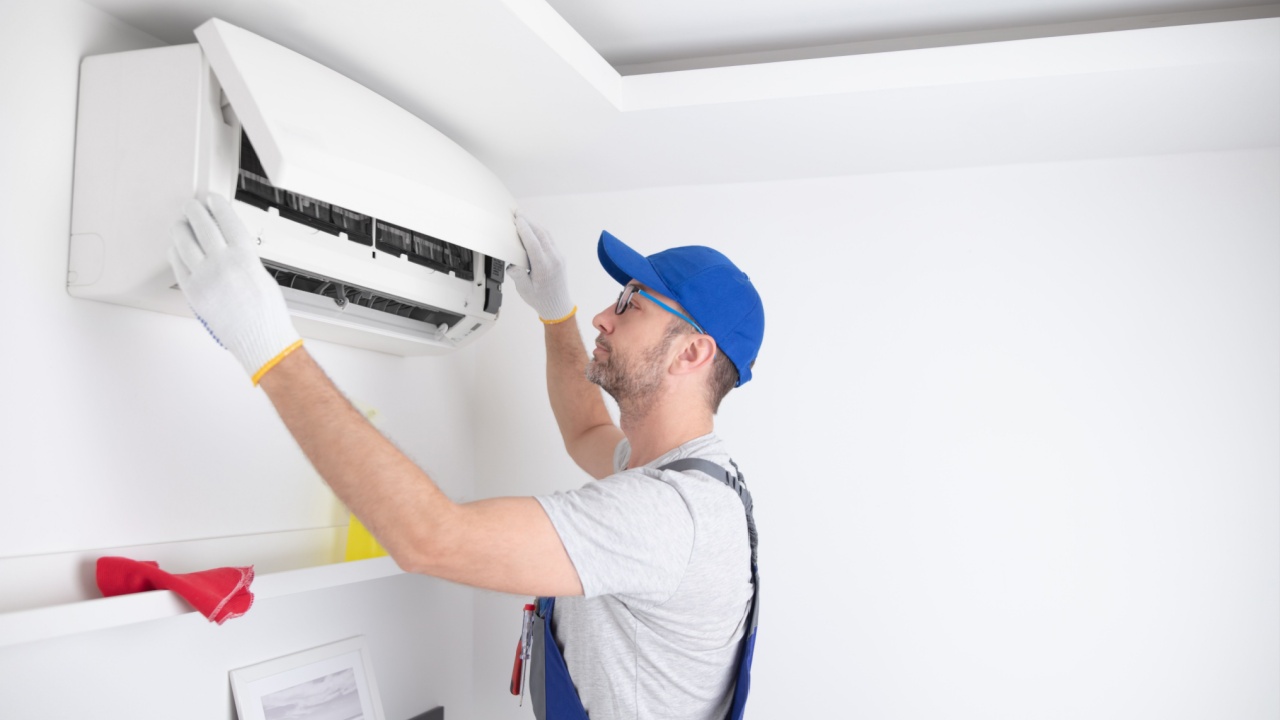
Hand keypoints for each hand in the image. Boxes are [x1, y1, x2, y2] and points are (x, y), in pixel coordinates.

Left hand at [169, 195, 302, 383]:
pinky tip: (176, 247)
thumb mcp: (261, 274)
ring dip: (181, 228)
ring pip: (183, 241)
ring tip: (181, 223)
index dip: (217, 206)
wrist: (259, 339)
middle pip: (202, 225)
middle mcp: (222, 264)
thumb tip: (226, 242)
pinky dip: (175, 252)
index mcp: (245, 257)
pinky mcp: (192, 291)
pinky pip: (177, 264)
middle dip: (195, 211)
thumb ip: (242, 256)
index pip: (226, 220)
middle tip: (192, 205)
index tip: (212, 199)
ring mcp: (204, 277)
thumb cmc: (266, 312)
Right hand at [507, 215, 576, 323]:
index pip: (533, 243)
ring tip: (524, 217)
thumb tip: (512, 263)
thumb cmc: (541, 299)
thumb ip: (517, 275)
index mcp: (544, 267)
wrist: (558, 306)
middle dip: (529, 221)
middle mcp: (553, 260)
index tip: (517, 219)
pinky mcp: (560, 257)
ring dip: (535, 224)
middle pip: (541, 234)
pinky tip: (533, 228)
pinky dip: (541, 231)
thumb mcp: (524, 289)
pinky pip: (550, 240)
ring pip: (547, 235)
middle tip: (517, 213)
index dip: (524, 229)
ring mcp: (558, 257)